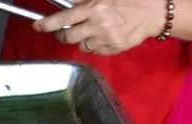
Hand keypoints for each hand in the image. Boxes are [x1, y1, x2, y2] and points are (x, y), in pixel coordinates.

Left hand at [32, 0, 166, 54]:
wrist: (154, 12)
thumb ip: (84, 0)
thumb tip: (68, 4)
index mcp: (93, 6)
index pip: (63, 16)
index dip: (47, 23)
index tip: (37, 26)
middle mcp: (96, 23)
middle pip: (67, 36)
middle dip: (62, 34)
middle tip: (64, 31)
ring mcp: (103, 38)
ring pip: (80, 45)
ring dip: (81, 39)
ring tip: (92, 30)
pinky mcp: (111, 49)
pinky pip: (93, 51)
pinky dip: (94, 45)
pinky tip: (104, 36)